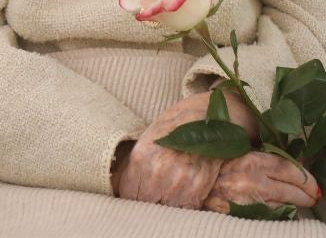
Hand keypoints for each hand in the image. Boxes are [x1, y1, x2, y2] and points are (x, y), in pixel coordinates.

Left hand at [113, 93, 227, 207]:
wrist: (209, 115)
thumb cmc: (175, 124)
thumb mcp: (147, 139)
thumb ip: (131, 166)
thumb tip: (116, 187)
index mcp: (141, 158)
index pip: (128, 195)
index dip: (132, 193)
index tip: (136, 190)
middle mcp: (159, 173)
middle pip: (145, 205)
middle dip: (148, 199)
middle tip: (153, 189)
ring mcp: (180, 183)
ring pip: (165, 210)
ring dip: (166, 203)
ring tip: (169, 188)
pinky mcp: (198, 189)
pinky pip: (185, 209)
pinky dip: (183, 204)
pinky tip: (183, 190)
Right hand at [202, 151, 321, 214]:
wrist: (194, 184)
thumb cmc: (219, 164)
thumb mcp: (242, 152)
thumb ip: (267, 156)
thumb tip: (297, 164)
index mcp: (252, 161)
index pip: (289, 170)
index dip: (306, 178)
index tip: (314, 183)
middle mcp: (252, 182)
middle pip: (291, 191)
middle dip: (306, 195)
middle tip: (314, 196)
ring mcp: (248, 202)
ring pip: (283, 206)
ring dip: (295, 205)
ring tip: (302, 203)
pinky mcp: (243, 216)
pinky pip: (269, 216)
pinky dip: (279, 213)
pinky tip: (283, 210)